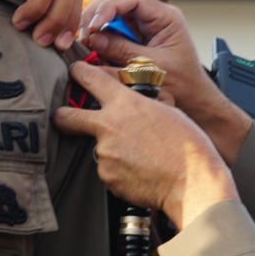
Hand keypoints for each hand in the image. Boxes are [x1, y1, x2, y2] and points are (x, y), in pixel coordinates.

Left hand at [54, 61, 237, 228]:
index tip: (75, 73)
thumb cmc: (187, 146)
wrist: (192, 182)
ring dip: (111, 152)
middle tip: (64, 119)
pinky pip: (108, 171)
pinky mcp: (107, 177)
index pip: (90, 78)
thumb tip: (133, 104)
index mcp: (125, 103)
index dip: (79, 73)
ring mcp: (105, 153)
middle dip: (62, 117)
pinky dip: (119, 171)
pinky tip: (140, 171)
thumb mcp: (167, 110)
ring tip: (139, 157)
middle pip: (66, 117)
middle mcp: (108, 125)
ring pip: (98, 149)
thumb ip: (140, 105)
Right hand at [79, 0, 254, 162]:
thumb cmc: (181, 87)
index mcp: (166, 17)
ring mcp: (143, 26)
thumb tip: (93, 39)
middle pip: (117, 0)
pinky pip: (112, 30)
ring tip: (85, 44)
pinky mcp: (134, 38)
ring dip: (95, 26)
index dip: (108, 9)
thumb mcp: (150, 69)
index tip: (92, 27)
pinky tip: (92, 50)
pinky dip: (100, 38)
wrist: (194, 103)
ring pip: (111, 13)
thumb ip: (122, 52)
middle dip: (97, 14)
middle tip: (84, 36)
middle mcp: (154, 16)